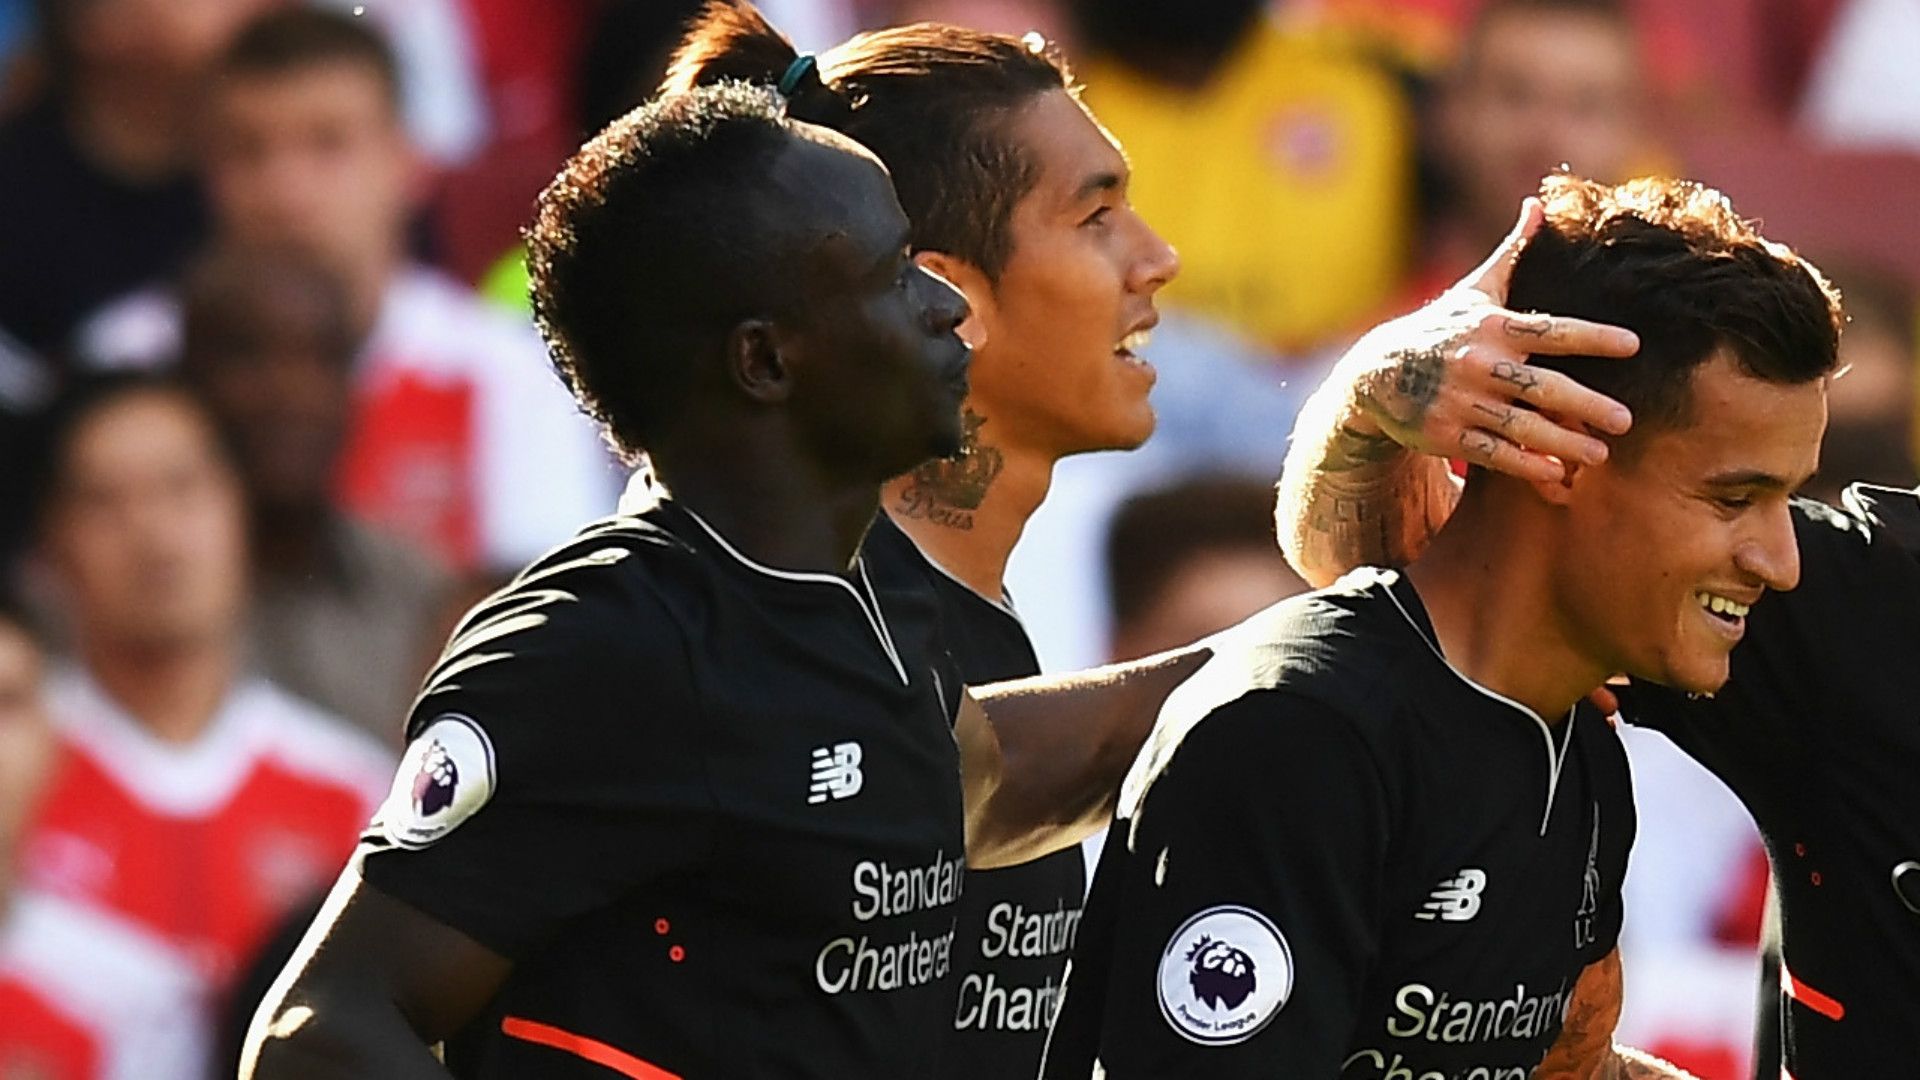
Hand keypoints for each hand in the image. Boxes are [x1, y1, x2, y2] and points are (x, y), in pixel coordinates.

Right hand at [1340, 199, 1639, 482]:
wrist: (1375, 374)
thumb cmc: (1438, 329)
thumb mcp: (1473, 290)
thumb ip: (1512, 253)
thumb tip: (1540, 203)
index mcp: (1492, 327)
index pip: (1550, 331)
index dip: (1592, 337)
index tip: (1632, 344)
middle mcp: (1478, 365)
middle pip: (1541, 387)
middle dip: (1586, 405)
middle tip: (1626, 420)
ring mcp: (1460, 402)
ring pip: (1520, 426)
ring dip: (1562, 443)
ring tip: (1601, 453)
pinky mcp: (1445, 435)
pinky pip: (1491, 454)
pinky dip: (1524, 465)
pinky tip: (1556, 475)